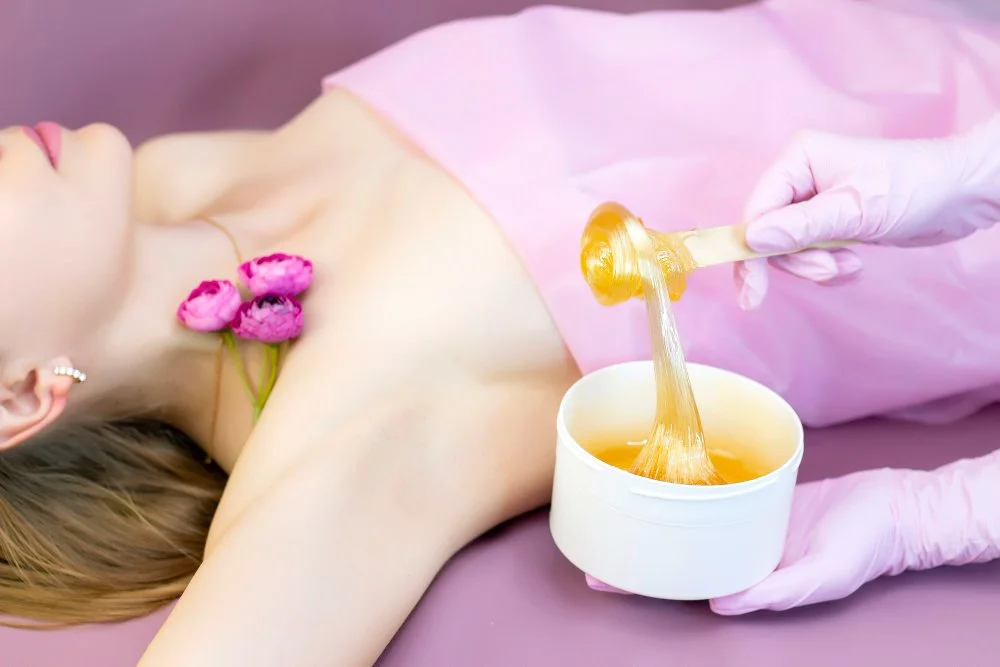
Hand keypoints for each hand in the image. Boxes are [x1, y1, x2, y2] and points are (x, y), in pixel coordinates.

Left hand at [584, 469, 908, 609]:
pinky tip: (665, 480)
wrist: (895, 508)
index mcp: (749, 579)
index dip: (644, 581)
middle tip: (593, 539)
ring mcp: (744, 524)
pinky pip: (716, 494)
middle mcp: (739, 553)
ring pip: (690, 522)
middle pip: (677, 553)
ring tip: (616, 506)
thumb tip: (721, 605)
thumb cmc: (865, 547)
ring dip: (656, 517)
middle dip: (637, 550)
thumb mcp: (825, 575)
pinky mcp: (756, 496)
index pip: (684, 582)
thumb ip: (778, 592)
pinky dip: (690, 491)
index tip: (603, 574)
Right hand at [734, 117, 999, 309]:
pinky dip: (828, 268)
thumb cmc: (914, 187)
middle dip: (798, 261)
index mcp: (798, 160)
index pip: (756, 212)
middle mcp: (799, 178)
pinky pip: (809, 255)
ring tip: (851, 264)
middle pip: (769, 235)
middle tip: (830, 269)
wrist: (962, 194)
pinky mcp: (829, 222)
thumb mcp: (855, 210)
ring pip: (788, 250)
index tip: (752, 294)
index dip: (751, 254)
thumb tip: (752, 239)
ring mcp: (813, 201)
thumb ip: (800, 227)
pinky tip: (855, 263)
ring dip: (817, 266)